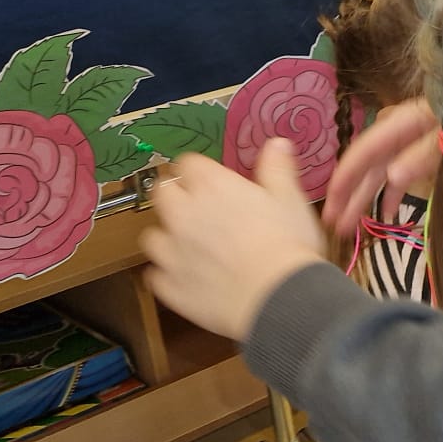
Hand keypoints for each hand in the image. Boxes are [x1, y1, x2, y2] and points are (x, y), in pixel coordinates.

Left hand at [143, 140, 326, 340]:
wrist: (278, 297)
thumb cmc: (288, 246)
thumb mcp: (290, 199)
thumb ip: (277, 168)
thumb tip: (276, 144)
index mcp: (213, 187)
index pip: (188, 163)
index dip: (199, 171)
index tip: (210, 179)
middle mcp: (184, 214)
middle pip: (161, 193)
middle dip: (175, 196)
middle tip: (198, 208)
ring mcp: (172, 252)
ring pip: (152, 236)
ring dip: (167, 237)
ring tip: (190, 246)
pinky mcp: (170, 286)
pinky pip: (156, 276)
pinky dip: (168, 275)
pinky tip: (188, 276)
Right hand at [323, 100, 439, 235]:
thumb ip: (425, 154)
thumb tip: (393, 178)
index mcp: (403, 120)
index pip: (366, 150)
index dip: (346, 177)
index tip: (332, 203)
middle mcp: (398, 130)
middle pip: (368, 164)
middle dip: (349, 193)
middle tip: (333, 223)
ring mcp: (407, 142)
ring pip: (380, 173)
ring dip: (365, 198)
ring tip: (349, 225)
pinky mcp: (418, 153)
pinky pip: (398, 176)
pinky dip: (392, 195)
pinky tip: (385, 215)